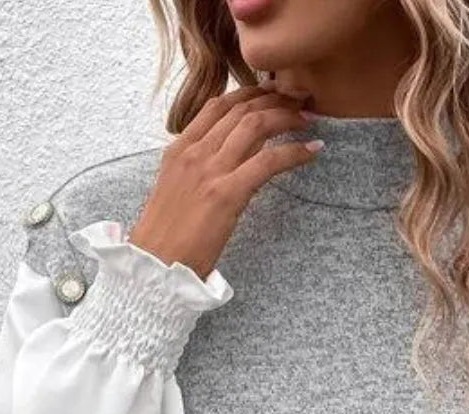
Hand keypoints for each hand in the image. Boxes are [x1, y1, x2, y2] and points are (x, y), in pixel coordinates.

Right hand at [128, 80, 321, 279]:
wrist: (155, 266)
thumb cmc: (166, 240)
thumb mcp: (176, 192)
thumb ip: (199, 170)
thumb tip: (230, 161)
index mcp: (179, 149)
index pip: (218, 105)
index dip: (250, 93)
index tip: (272, 93)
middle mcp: (194, 152)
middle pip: (241, 109)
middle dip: (275, 99)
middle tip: (299, 100)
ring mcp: (210, 171)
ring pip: (255, 125)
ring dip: (287, 117)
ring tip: (308, 119)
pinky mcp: (227, 193)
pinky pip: (268, 161)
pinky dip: (295, 152)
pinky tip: (313, 150)